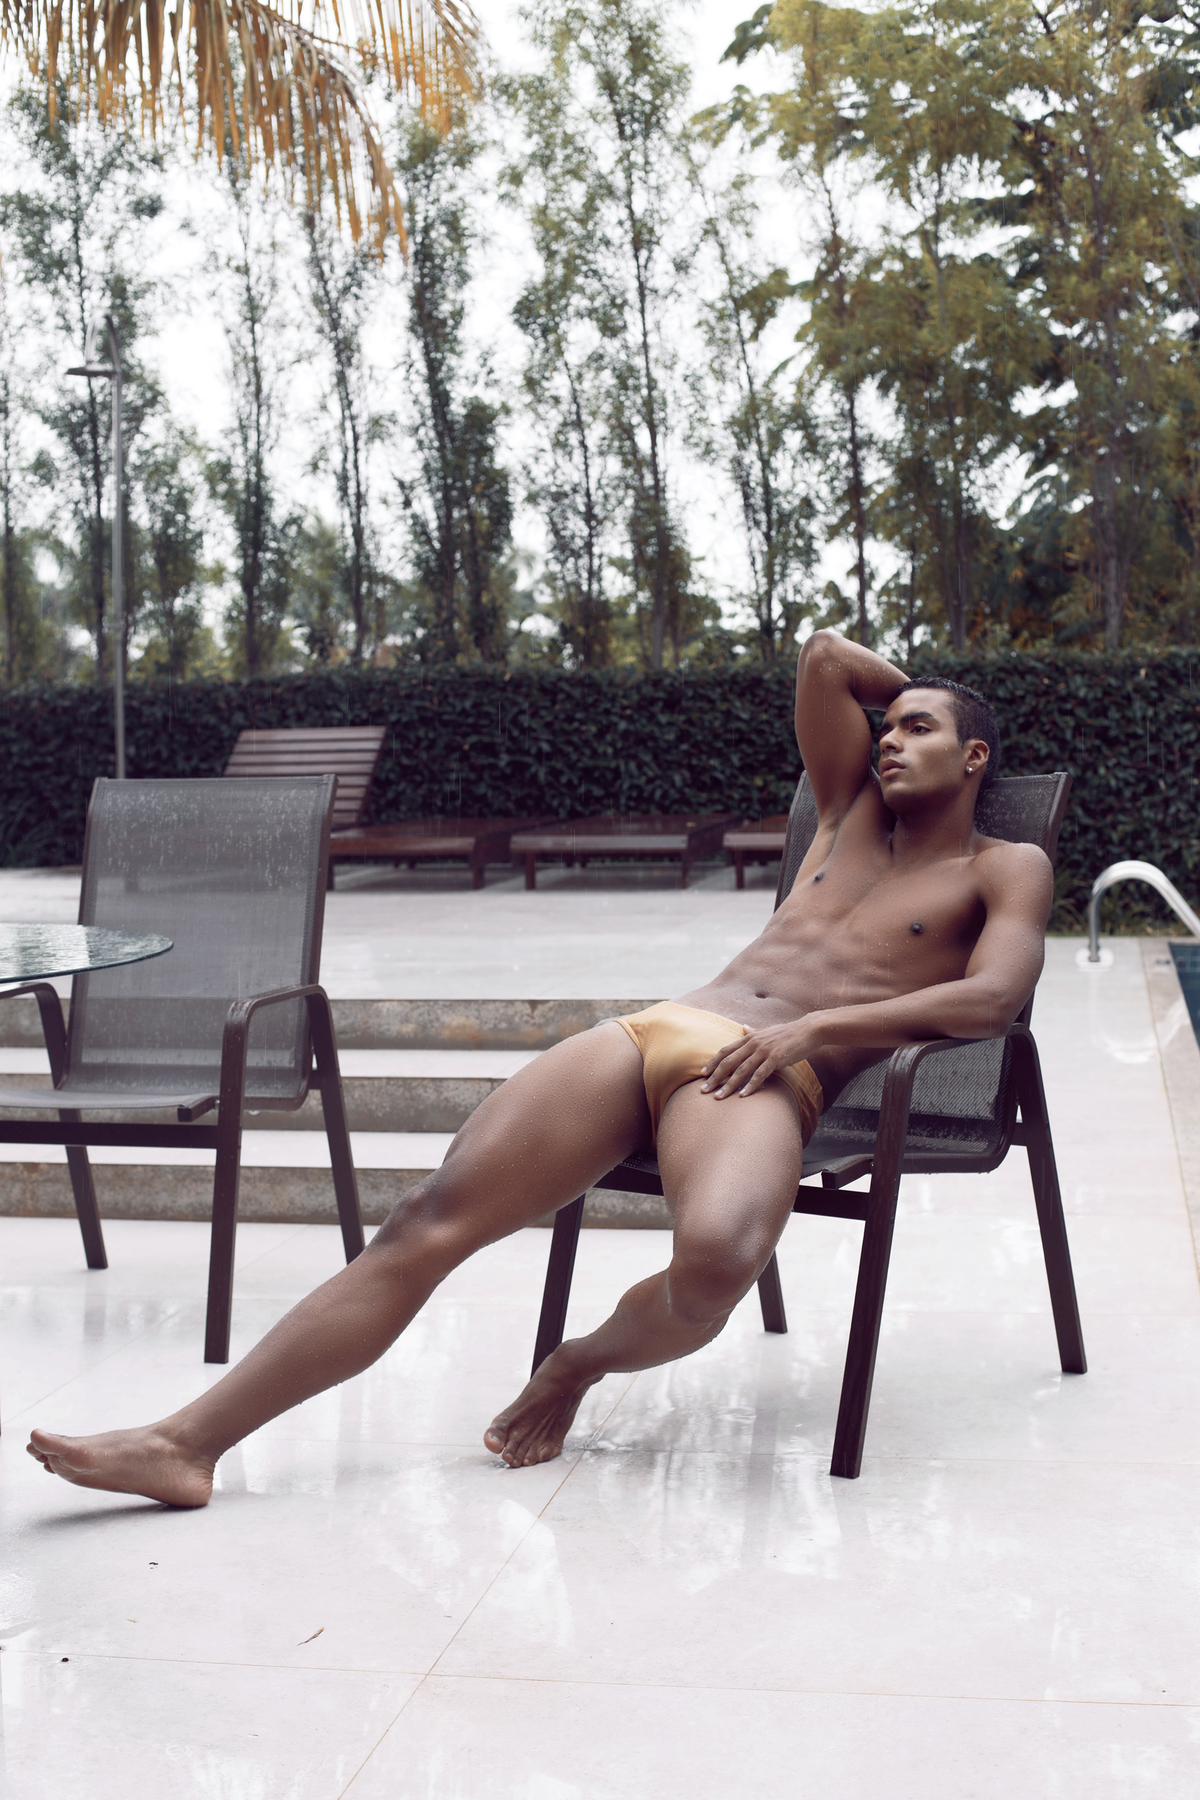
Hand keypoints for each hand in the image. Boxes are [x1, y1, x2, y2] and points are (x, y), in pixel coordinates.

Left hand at [700, 1019, 817, 1098]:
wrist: (809, 1030)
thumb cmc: (788, 1033)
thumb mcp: (767, 1031)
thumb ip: (754, 1032)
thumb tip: (743, 1027)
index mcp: (749, 1037)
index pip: (725, 1051)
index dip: (712, 1062)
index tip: (702, 1074)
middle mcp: (753, 1043)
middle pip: (728, 1062)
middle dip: (714, 1077)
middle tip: (703, 1090)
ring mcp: (764, 1051)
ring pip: (741, 1070)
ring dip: (728, 1085)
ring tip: (718, 1097)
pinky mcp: (776, 1058)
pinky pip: (760, 1074)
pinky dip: (750, 1085)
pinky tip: (742, 1095)